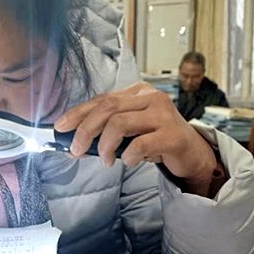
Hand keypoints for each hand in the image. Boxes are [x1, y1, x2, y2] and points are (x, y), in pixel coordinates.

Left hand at [54, 82, 216, 195]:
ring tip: (105, 160)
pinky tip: (128, 162)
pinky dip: (128, 156)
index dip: (78, 113)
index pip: (101, 99)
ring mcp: (164, 115)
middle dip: (85, 130)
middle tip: (76, 149)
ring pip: (120, 123)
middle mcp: (151, 98)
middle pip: (107, 108)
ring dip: (105, 145)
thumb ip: (106, 130)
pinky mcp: (173, 135)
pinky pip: (141, 144)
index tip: (61, 127)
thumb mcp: (130, 130)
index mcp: (138, 92)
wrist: (192, 153)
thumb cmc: (156, 140)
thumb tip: (74, 142)